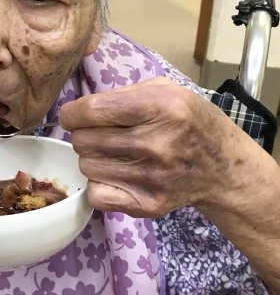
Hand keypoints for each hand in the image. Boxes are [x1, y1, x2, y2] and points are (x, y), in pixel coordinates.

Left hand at [59, 78, 240, 217]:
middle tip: (102, 135)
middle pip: (83, 141)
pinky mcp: (148, 204)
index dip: (72, 114)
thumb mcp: (164, 90)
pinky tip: (116, 175)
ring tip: (114, 154)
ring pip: (86, 167)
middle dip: (84, 135)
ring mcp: (151, 178)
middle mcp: (156, 144)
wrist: (222, 167)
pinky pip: (96, 194)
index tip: (72, 116)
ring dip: (92, 159)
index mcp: (160, 107)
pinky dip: (99, 184)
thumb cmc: (187, 121)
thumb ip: (121, 94)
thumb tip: (78, 111)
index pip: (91, 111)